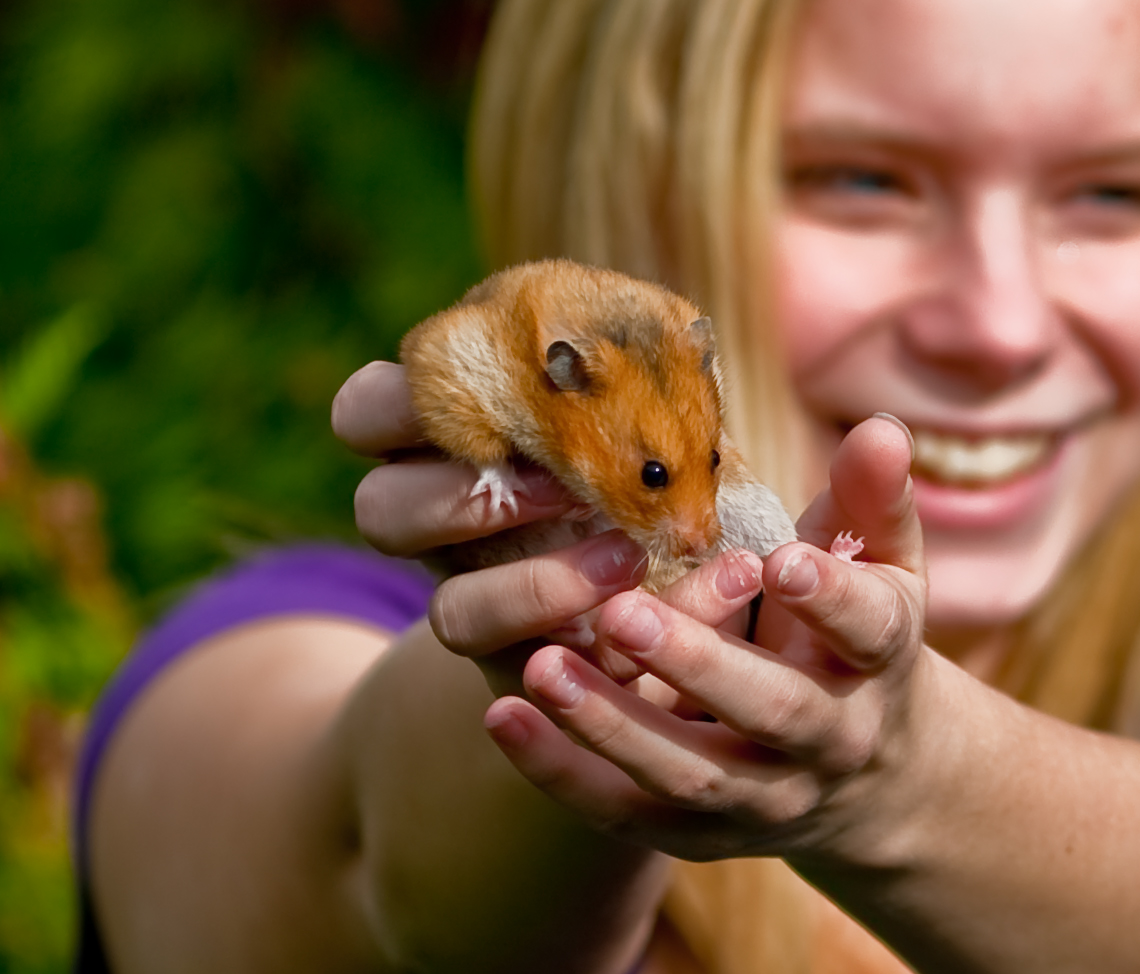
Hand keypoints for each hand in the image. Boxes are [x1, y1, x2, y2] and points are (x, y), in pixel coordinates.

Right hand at [333, 361, 657, 693]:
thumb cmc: (638, 455)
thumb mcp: (629, 406)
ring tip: (625, 555)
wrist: (668, 562)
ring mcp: (475, 600)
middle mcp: (440, 526)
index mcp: (443, 444)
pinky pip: (532, 675)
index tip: (483, 400)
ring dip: (536, 586)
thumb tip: (664, 346)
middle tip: (559, 486)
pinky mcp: (522, 667)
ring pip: (449, 614)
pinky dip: (599, 647)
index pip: (363, 412)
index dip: (396, 405)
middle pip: (379, 514)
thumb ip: (624, 380)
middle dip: (465, 500)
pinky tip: (653, 614)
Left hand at [481, 416, 929, 862]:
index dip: (829, 597)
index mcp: (878, 660)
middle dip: (699, 666)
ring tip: (540, 668)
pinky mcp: (701, 832)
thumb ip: (868, 500)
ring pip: (690, 774)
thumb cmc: (856, 638)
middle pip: (772, 712)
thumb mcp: (879, 568)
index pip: (868, 631)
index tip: (777, 560)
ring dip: (614, 725)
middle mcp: (830, 740)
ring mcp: (765, 796)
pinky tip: (505, 717)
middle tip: (624, 613)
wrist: (867, 776)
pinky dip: (565, 772)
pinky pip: (628, 812)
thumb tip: (880, 428)